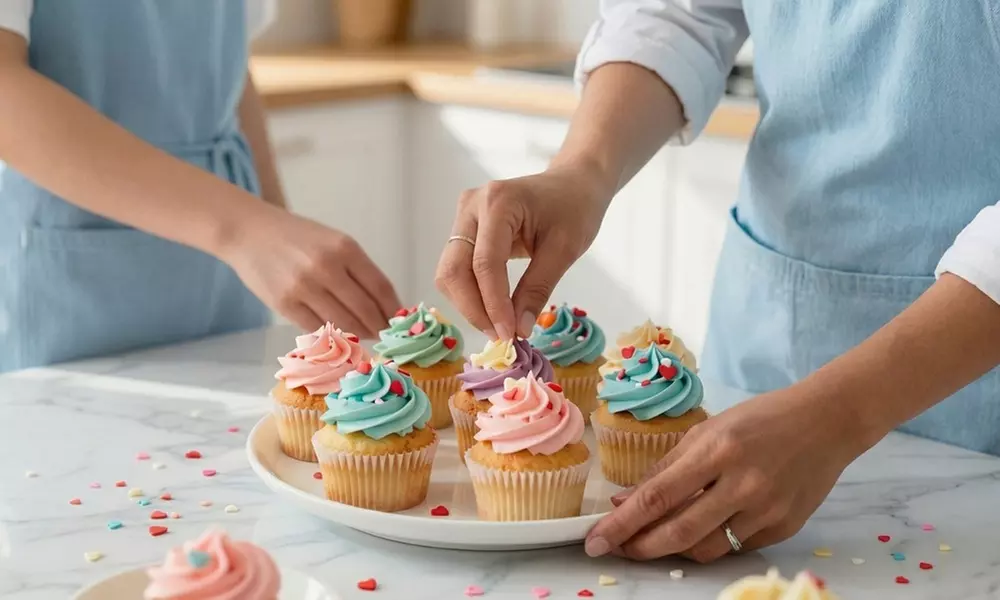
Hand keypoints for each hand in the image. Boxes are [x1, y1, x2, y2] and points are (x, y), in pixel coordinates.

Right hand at [222, 209, 400, 337]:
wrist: (249, 232)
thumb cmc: (296, 237)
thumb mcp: (333, 241)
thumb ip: (357, 269)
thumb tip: (383, 305)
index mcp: (345, 248)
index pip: (380, 287)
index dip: (393, 308)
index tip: (398, 319)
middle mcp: (327, 267)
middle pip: (365, 309)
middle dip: (379, 325)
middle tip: (383, 333)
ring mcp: (304, 288)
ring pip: (343, 322)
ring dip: (358, 333)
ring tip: (364, 334)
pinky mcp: (285, 304)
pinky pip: (317, 327)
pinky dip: (332, 332)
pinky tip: (338, 332)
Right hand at [435, 165, 612, 339]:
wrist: (572, 184)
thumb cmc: (575, 209)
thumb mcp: (564, 250)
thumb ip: (537, 289)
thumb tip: (517, 330)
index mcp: (498, 202)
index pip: (484, 263)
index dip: (493, 304)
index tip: (508, 335)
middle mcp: (471, 206)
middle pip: (454, 269)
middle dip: (473, 308)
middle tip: (501, 336)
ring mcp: (463, 216)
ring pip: (449, 272)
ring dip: (469, 304)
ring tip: (499, 325)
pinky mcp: (464, 228)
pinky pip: (457, 268)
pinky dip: (471, 293)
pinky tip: (493, 309)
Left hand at [585, 386, 862, 561]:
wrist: (828, 422)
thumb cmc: (762, 419)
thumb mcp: (708, 430)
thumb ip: (666, 467)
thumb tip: (625, 500)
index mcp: (718, 450)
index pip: (658, 496)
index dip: (622, 523)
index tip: (595, 540)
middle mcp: (742, 484)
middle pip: (679, 532)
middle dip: (639, 547)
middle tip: (615, 549)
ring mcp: (766, 510)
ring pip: (705, 549)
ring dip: (671, 550)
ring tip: (652, 540)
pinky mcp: (783, 528)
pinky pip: (735, 548)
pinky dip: (708, 543)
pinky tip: (697, 531)